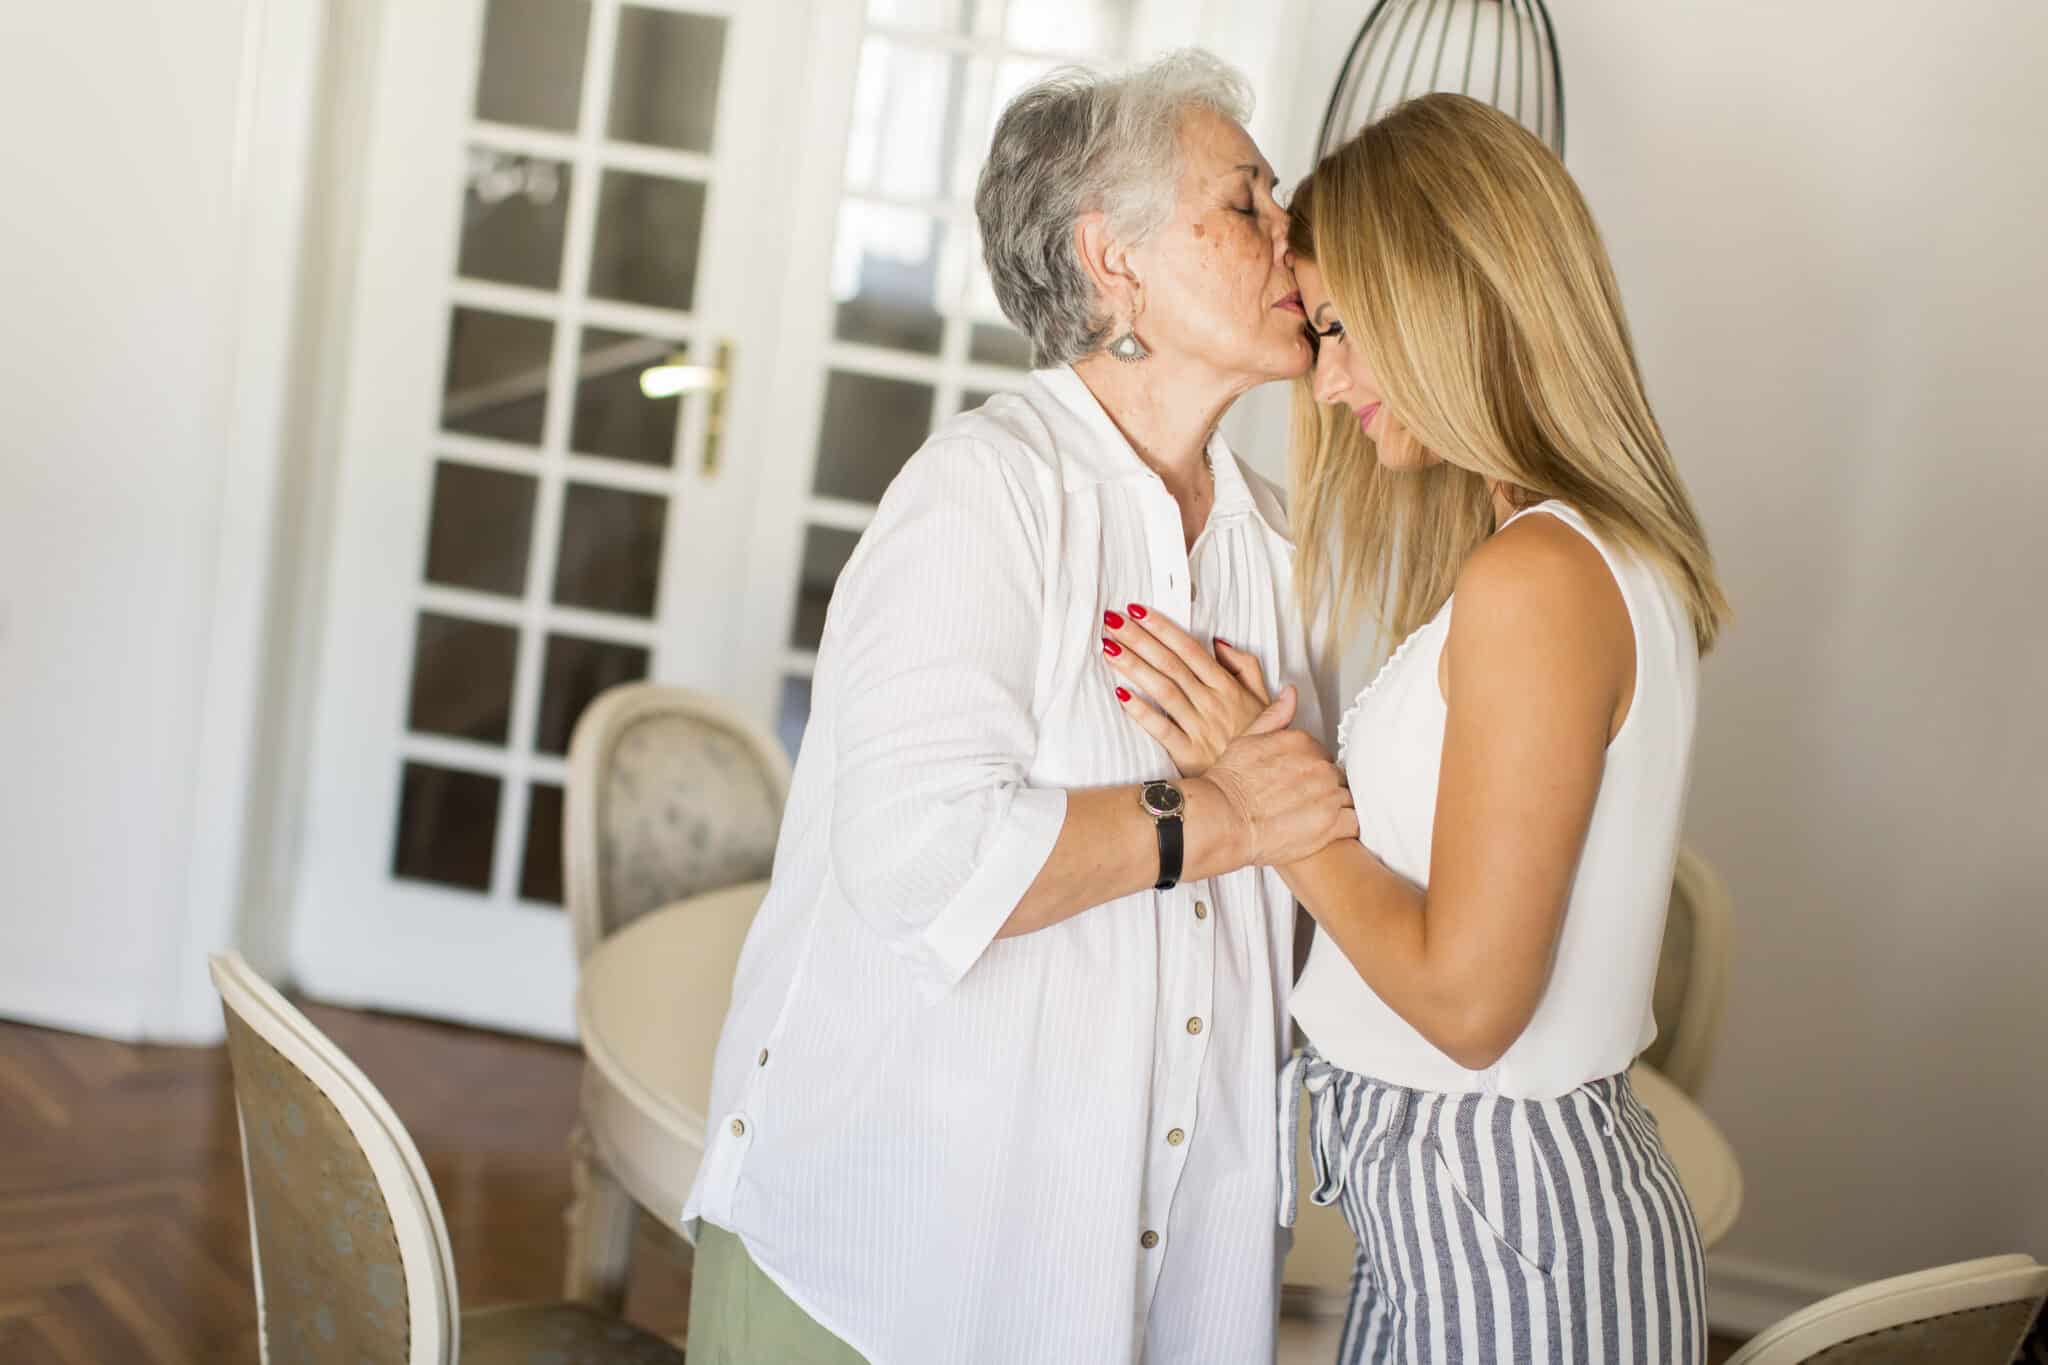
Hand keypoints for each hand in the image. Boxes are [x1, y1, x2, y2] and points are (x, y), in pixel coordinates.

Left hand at [1103, 604, 1280, 775]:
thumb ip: (1245, 665)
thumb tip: (1219, 643)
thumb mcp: (1262, 696)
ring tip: (1109, 648)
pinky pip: (1161, 728)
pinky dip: (1141, 711)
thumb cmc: (1256, 737)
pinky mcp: (1187, 753)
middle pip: (1170, 663)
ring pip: (1162, 689)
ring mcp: (1198, 726)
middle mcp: (1211, 701)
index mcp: (1226, 685)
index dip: (1162, 628)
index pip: (1189, 648)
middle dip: (1139, 639)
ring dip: (1134, 667)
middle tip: (1112, 621)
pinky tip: (1120, 694)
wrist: (1259, 784)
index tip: (1138, 611)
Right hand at [1191, 694, 1357, 867]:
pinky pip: (1354, 823)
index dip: (1312, 773)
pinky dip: (1344, 828)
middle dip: (1324, 790)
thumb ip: (1274, 716)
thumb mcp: (1247, 739)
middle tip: (1302, 805)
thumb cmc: (1229, 784)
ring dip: (1335, 808)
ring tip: (1312, 819)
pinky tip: (1327, 831)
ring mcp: (1329, 795)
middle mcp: (1320, 766)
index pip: (1323, 756)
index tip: (1298, 785)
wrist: (1223, 819)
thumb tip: (1291, 694)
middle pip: (1337, 777)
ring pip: (1347, 799)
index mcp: (1304, 743)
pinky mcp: (1333, 824)